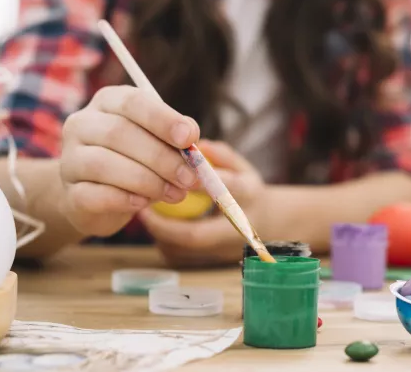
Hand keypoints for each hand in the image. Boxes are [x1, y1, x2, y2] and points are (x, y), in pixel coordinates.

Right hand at [57, 85, 200, 236]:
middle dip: (161, 157)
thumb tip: (193, 143)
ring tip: (175, 193)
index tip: (189, 138)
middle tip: (189, 177)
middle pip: (119, 133)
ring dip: (147, 181)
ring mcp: (69, 158)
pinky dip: (123, 199)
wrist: (98, 198)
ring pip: (103, 164)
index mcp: (108, 101)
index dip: (162, 119)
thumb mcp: (159, 142)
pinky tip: (143, 204)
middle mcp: (82, 124)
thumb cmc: (136, 160)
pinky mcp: (69, 192)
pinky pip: (94, 194)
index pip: (133, 101)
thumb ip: (176, 139)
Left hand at [137, 140, 270, 267]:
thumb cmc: (246, 190)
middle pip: (196, 235)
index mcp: (249, 198)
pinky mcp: (211, 263)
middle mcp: (237, 228)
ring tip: (143, 211)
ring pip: (182, 249)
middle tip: (142, 207)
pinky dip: (163, 240)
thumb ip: (222, 156)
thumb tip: (200, 145)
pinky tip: (156, 223)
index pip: (224, 191)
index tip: (177, 175)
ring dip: (159, 232)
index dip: (201, 184)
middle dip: (164, 224)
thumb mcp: (242, 167)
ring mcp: (224, 251)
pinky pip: (179, 255)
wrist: (268, 225)